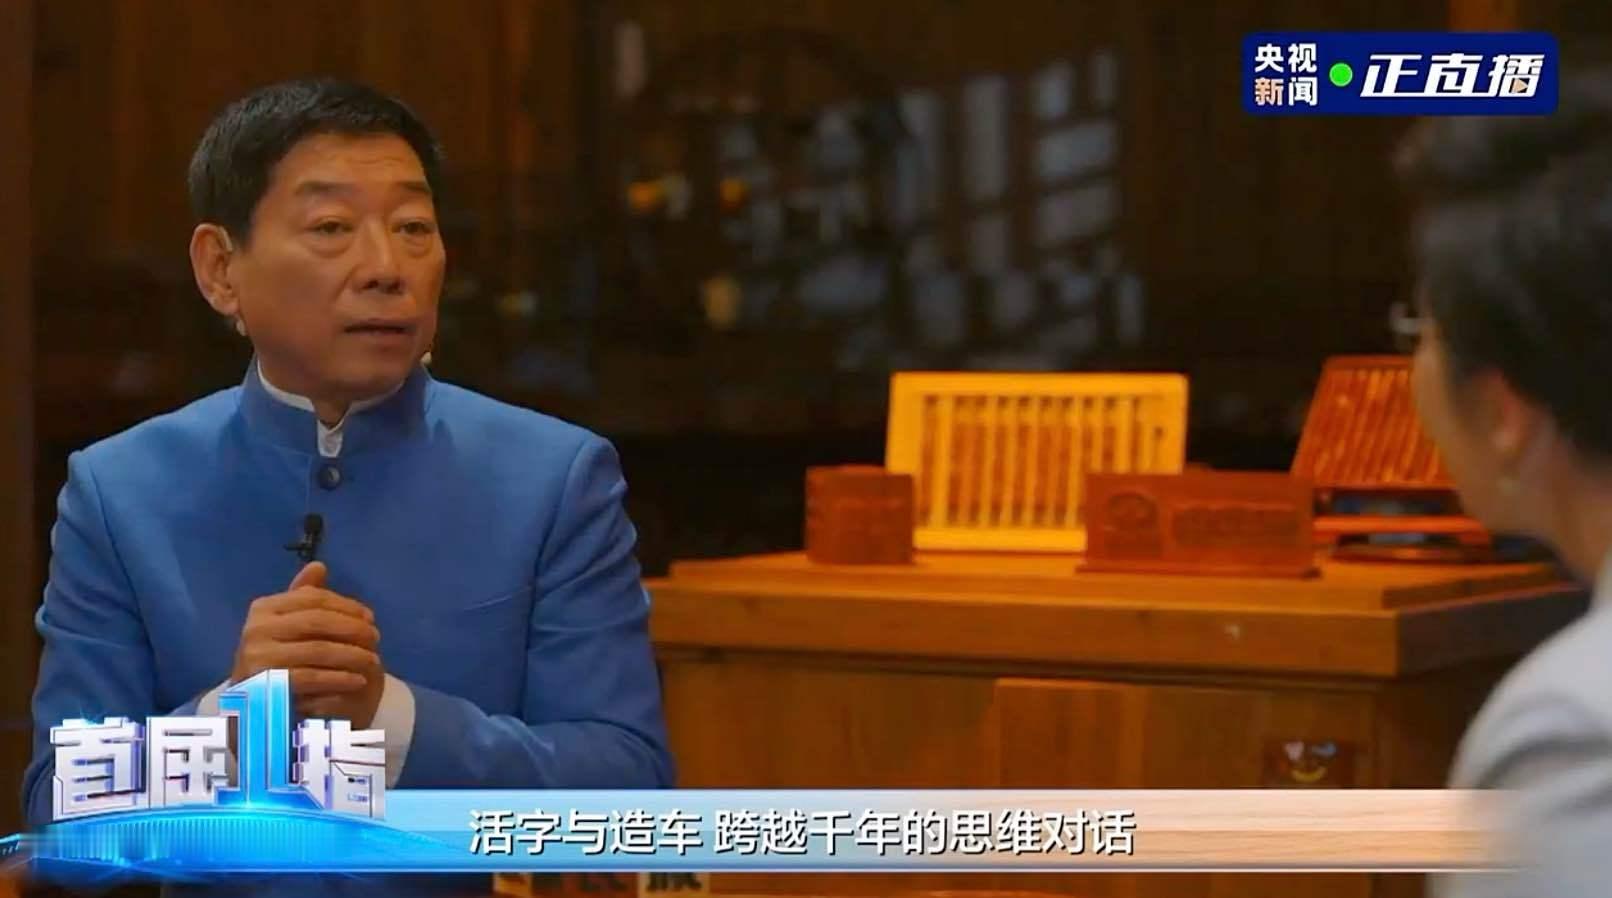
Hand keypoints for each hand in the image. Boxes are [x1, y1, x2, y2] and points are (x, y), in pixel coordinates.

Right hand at [230, 562, 384, 726]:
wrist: (252, 705)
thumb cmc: (277, 657)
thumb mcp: (288, 624)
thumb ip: (303, 598)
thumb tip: (318, 566)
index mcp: (263, 608)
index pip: (313, 599)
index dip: (346, 606)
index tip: (370, 617)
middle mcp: (255, 629)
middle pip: (318, 621)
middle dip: (353, 629)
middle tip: (376, 638)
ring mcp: (257, 657)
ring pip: (318, 650)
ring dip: (353, 655)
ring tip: (374, 661)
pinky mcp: (265, 685)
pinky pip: (311, 678)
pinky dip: (339, 678)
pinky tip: (358, 680)